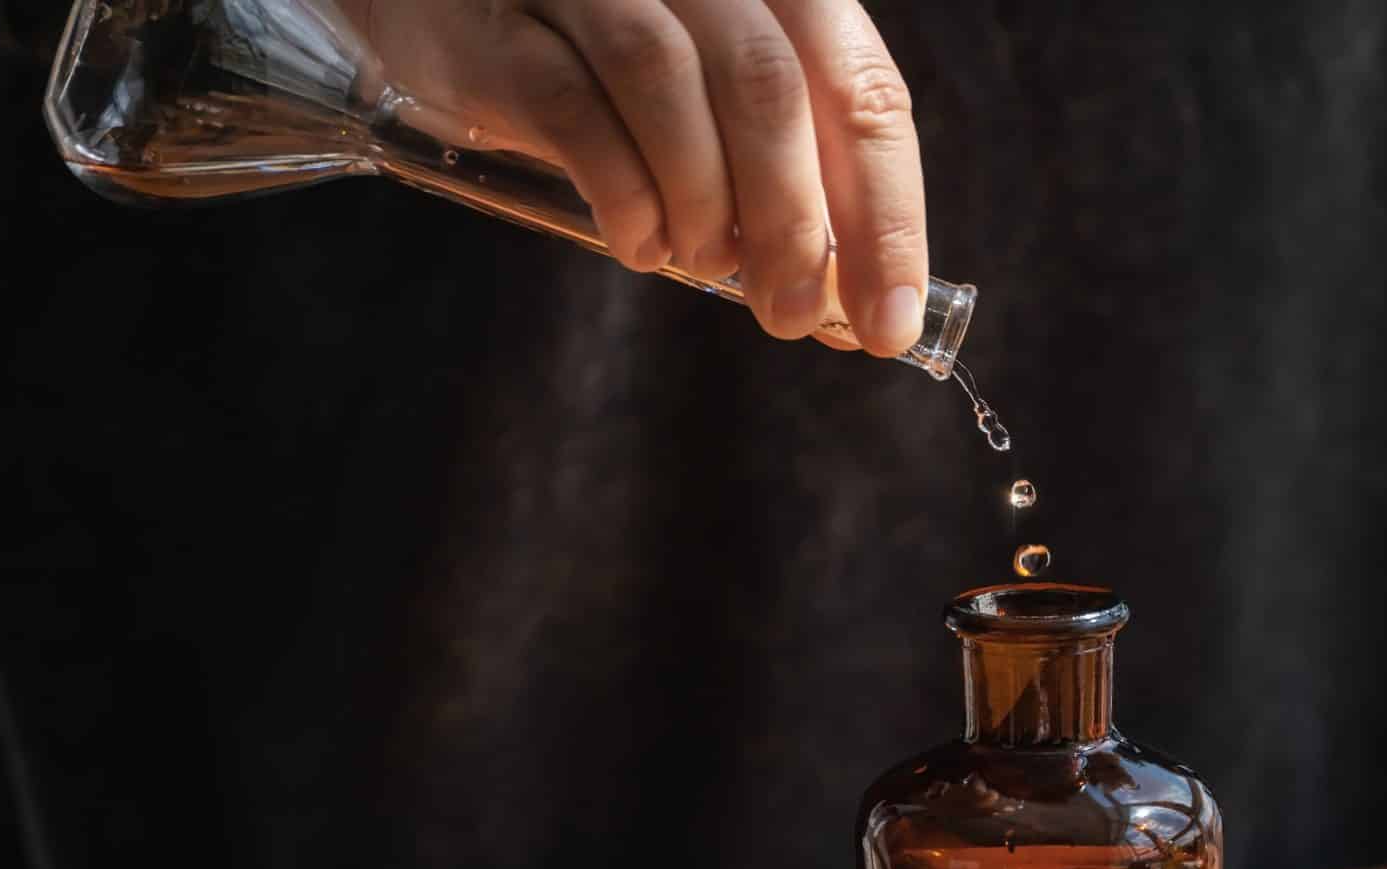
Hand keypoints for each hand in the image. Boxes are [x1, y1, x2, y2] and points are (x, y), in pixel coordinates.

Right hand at [350, 0, 927, 354]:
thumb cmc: (607, 57)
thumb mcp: (716, 96)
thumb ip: (786, 171)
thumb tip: (853, 298)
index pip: (859, 84)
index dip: (885, 211)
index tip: (886, 319)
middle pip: (769, 85)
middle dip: (793, 224)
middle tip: (788, 314)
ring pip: (670, 82)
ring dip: (703, 205)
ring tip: (703, 263)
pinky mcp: (500, 21)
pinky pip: (574, 108)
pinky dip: (623, 194)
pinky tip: (640, 242)